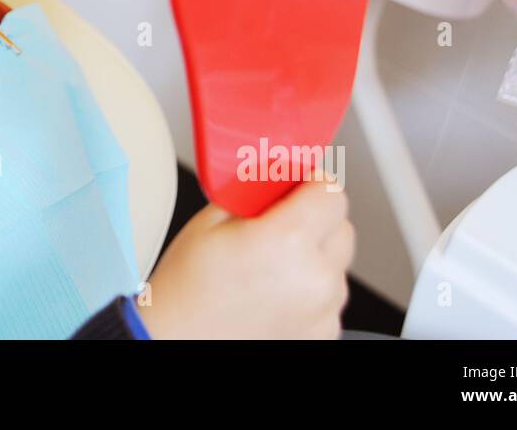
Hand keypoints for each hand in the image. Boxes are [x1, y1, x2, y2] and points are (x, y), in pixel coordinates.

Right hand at [136, 172, 353, 338]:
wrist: (175, 340)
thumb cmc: (185, 289)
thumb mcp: (210, 220)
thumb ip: (254, 193)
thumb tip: (277, 176)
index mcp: (287, 240)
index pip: (332, 193)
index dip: (313, 183)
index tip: (299, 184)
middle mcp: (314, 279)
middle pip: (342, 228)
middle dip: (315, 220)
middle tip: (277, 225)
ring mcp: (322, 312)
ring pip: (337, 264)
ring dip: (315, 257)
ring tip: (270, 266)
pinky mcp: (322, 333)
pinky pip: (329, 297)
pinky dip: (310, 290)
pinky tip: (274, 292)